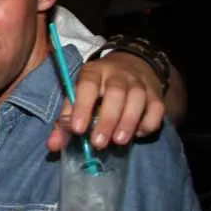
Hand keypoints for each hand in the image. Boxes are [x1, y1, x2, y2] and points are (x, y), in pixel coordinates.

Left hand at [47, 52, 165, 151]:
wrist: (131, 65)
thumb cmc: (97, 89)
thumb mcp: (78, 97)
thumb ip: (64, 121)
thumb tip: (53, 145)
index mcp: (93, 72)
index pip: (87, 85)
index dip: (82, 107)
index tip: (78, 129)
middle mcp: (117, 75)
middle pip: (115, 93)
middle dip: (107, 119)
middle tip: (99, 143)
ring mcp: (139, 83)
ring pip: (137, 99)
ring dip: (128, 122)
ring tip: (119, 141)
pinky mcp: (156, 94)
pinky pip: (157, 109)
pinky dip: (148, 123)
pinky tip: (137, 134)